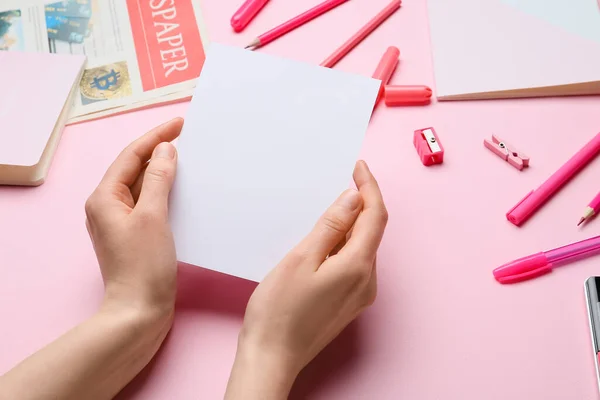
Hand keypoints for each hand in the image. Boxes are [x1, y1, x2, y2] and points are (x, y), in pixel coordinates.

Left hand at [0, 119, 184, 399]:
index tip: (179, 123)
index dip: (156, 136)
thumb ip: (159, 179)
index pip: (131, 156)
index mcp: (104, 198)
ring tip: (187, 158)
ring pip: (143, 186)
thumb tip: (165, 150)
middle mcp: (108, 206)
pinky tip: (182, 190)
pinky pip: (150, 203)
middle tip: (185, 136)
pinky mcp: (134, 235)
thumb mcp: (153, 216)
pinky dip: (165, 192)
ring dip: (163, 171)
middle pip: (135, 168)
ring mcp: (121, 222)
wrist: (140, 310)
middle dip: (159, 151)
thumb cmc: (143, 266)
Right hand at [226, 161, 387, 398]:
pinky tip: (325, 241)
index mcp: (357, 266)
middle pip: (372, 231)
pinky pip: (355, 264)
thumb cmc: (278, 311)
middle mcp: (367, 281)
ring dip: (351, 225)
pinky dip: (345, 245)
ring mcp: (360, 295)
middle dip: (361, 204)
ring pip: (363, 247)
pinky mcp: (349, 303)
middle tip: (342, 179)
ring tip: (328, 209)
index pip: (375, 215)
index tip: (359, 167)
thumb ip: (331, 226)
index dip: (369, 187)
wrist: (271, 357)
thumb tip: (354, 198)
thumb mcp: (301, 258)